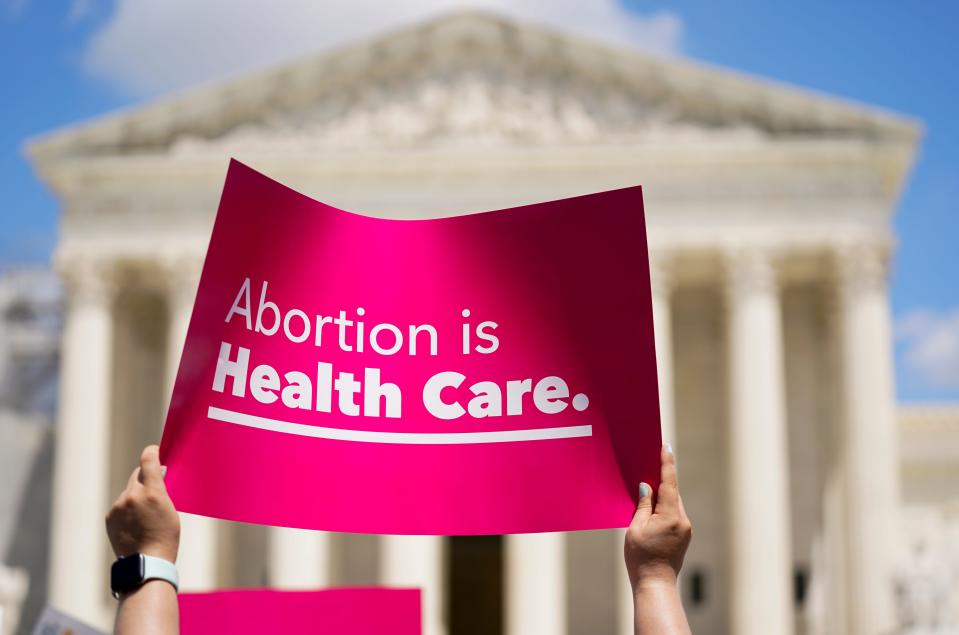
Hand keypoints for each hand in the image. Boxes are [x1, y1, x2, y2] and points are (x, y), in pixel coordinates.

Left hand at [106, 445, 179, 562]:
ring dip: (135, 496)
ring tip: (145, 515)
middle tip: (153, 485)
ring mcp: (118, 506)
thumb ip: (161, 490)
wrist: (147, 561)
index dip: (152, 452)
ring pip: (128, 491)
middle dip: (145, 476)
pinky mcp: (110, 517)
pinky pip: (120, 505)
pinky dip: (127, 509)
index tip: (154, 451)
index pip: (148, 460)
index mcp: (152, 492)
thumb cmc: (166, 536)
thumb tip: (157, 476)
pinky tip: (134, 523)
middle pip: (137, 474)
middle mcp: (132, 495)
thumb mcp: (171, 509)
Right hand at [625, 444, 691, 590]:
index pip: (669, 483)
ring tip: (647, 488)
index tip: (665, 447)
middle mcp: (683, 520)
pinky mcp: (683, 536)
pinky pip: (673, 515)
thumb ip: (643, 505)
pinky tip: (652, 510)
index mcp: (671, 516)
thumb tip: (647, 486)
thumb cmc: (641, 557)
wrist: (655, 584)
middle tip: (650, 464)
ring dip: (662, 496)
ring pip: (673, 504)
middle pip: (672, 492)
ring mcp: (685, 529)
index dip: (666, 463)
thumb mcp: (636, 528)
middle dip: (662, 480)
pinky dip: (664, 508)